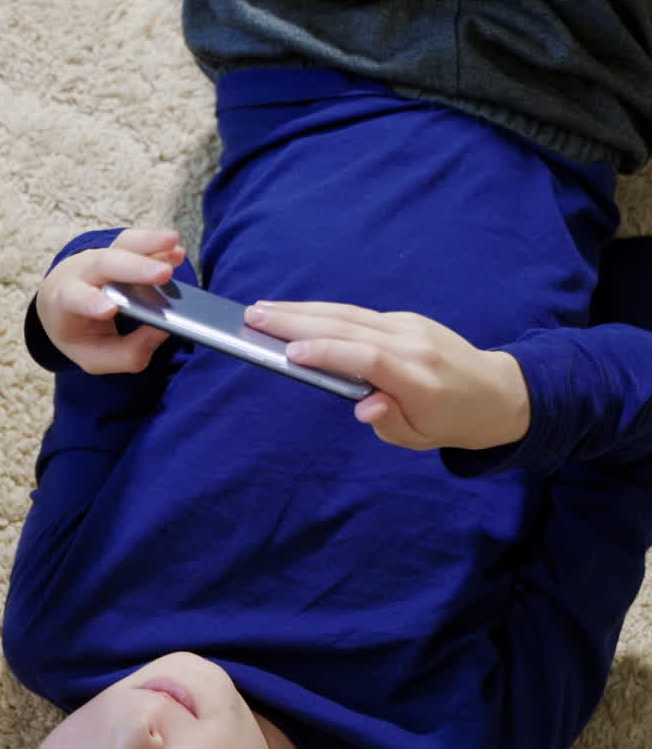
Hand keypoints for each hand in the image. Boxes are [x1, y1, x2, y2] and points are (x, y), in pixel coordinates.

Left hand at [34, 229, 185, 372]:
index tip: (112, 309)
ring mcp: (99, 258)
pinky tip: (177, 252)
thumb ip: (128, 353)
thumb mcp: (97, 357)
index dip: (91, 301)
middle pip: (104, 265)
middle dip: (135, 269)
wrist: (62, 306)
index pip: (74, 299)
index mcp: (65, 304)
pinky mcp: (118, 250)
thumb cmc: (82, 335)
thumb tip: (163, 330)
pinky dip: (157, 245)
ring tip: (174, 244)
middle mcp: (80, 274)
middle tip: (164, 275)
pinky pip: (135, 242)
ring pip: (121, 246)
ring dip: (149, 244)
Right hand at [244, 300, 529, 449]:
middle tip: (254, 317)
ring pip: (347, 313)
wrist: (495, 392)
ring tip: (262, 309)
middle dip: (297, 321)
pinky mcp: (403, 320)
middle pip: (348, 326)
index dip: (328, 353)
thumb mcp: (417, 438)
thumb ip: (388, 421)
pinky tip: (293, 313)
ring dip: (301, 310)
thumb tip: (363, 408)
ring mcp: (408, 326)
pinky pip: (356, 314)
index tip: (289, 353)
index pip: (367, 359)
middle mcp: (411, 344)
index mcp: (416, 378)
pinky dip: (321, 312)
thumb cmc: (449, 422)